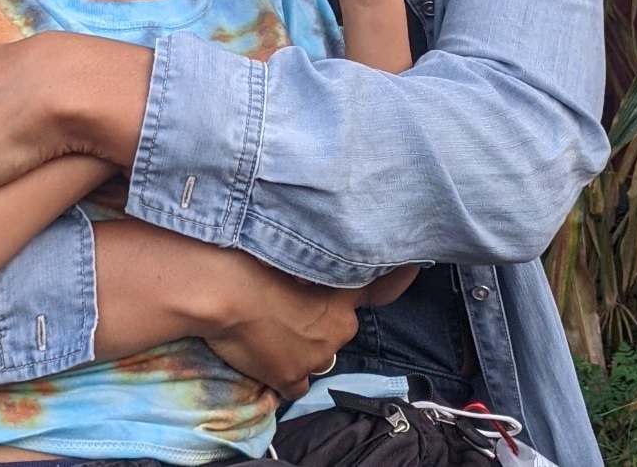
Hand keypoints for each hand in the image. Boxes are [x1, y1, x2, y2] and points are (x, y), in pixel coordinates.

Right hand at [199, 254, 417, 397]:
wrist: (222, 291)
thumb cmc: (254, 261)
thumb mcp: (295, 253)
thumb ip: (316, 265)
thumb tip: (317, 267)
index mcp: (345, 296)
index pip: (381, 289)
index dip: (398, 278)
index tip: (413, 267)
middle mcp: (339, 330)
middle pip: (338, 328)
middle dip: (320, 322)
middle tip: (288, 307)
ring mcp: (316, 358)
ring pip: (316, 355)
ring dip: (301, 346)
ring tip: (269, 328)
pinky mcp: (291, 378)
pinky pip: (296, 383)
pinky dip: (284, 373)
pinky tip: (264, 356)